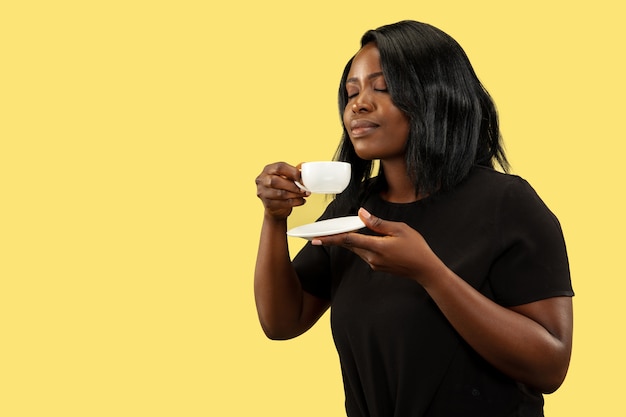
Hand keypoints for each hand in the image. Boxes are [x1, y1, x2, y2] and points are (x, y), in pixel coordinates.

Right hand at [256, 162, 309, 220]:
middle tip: (304, 189)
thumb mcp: (286, 177)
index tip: (302, 178)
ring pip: (280, 193)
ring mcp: (263, 192)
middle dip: (293, 185)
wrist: (276, 207)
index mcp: (268, 169)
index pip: (279, 167)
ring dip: (296, 194)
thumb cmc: (282, 188)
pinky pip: (283, 203)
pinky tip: (301, 201)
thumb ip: (294, 172)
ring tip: (304, 194)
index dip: (292, 172)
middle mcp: (262, 180)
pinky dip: (295, 202)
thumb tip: (304, 168)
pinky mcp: (267, 204)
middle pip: (276, 181)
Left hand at [312, 208, 439, 283]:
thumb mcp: (399, 229)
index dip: (331, 238)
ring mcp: (374, 263)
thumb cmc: (416, 247)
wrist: (425, 270)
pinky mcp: (377, 266)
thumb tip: (362, 214)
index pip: (348, 240)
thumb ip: (378, 223)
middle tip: (315, 236)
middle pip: (348, 245)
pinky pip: (363, 253)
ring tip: (331, 235)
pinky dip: (357, 245)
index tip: (316, 239)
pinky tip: (357, 238)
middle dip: (332, 240)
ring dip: (345, 241)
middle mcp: (372, 257)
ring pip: (355, 249)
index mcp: (376, 247)